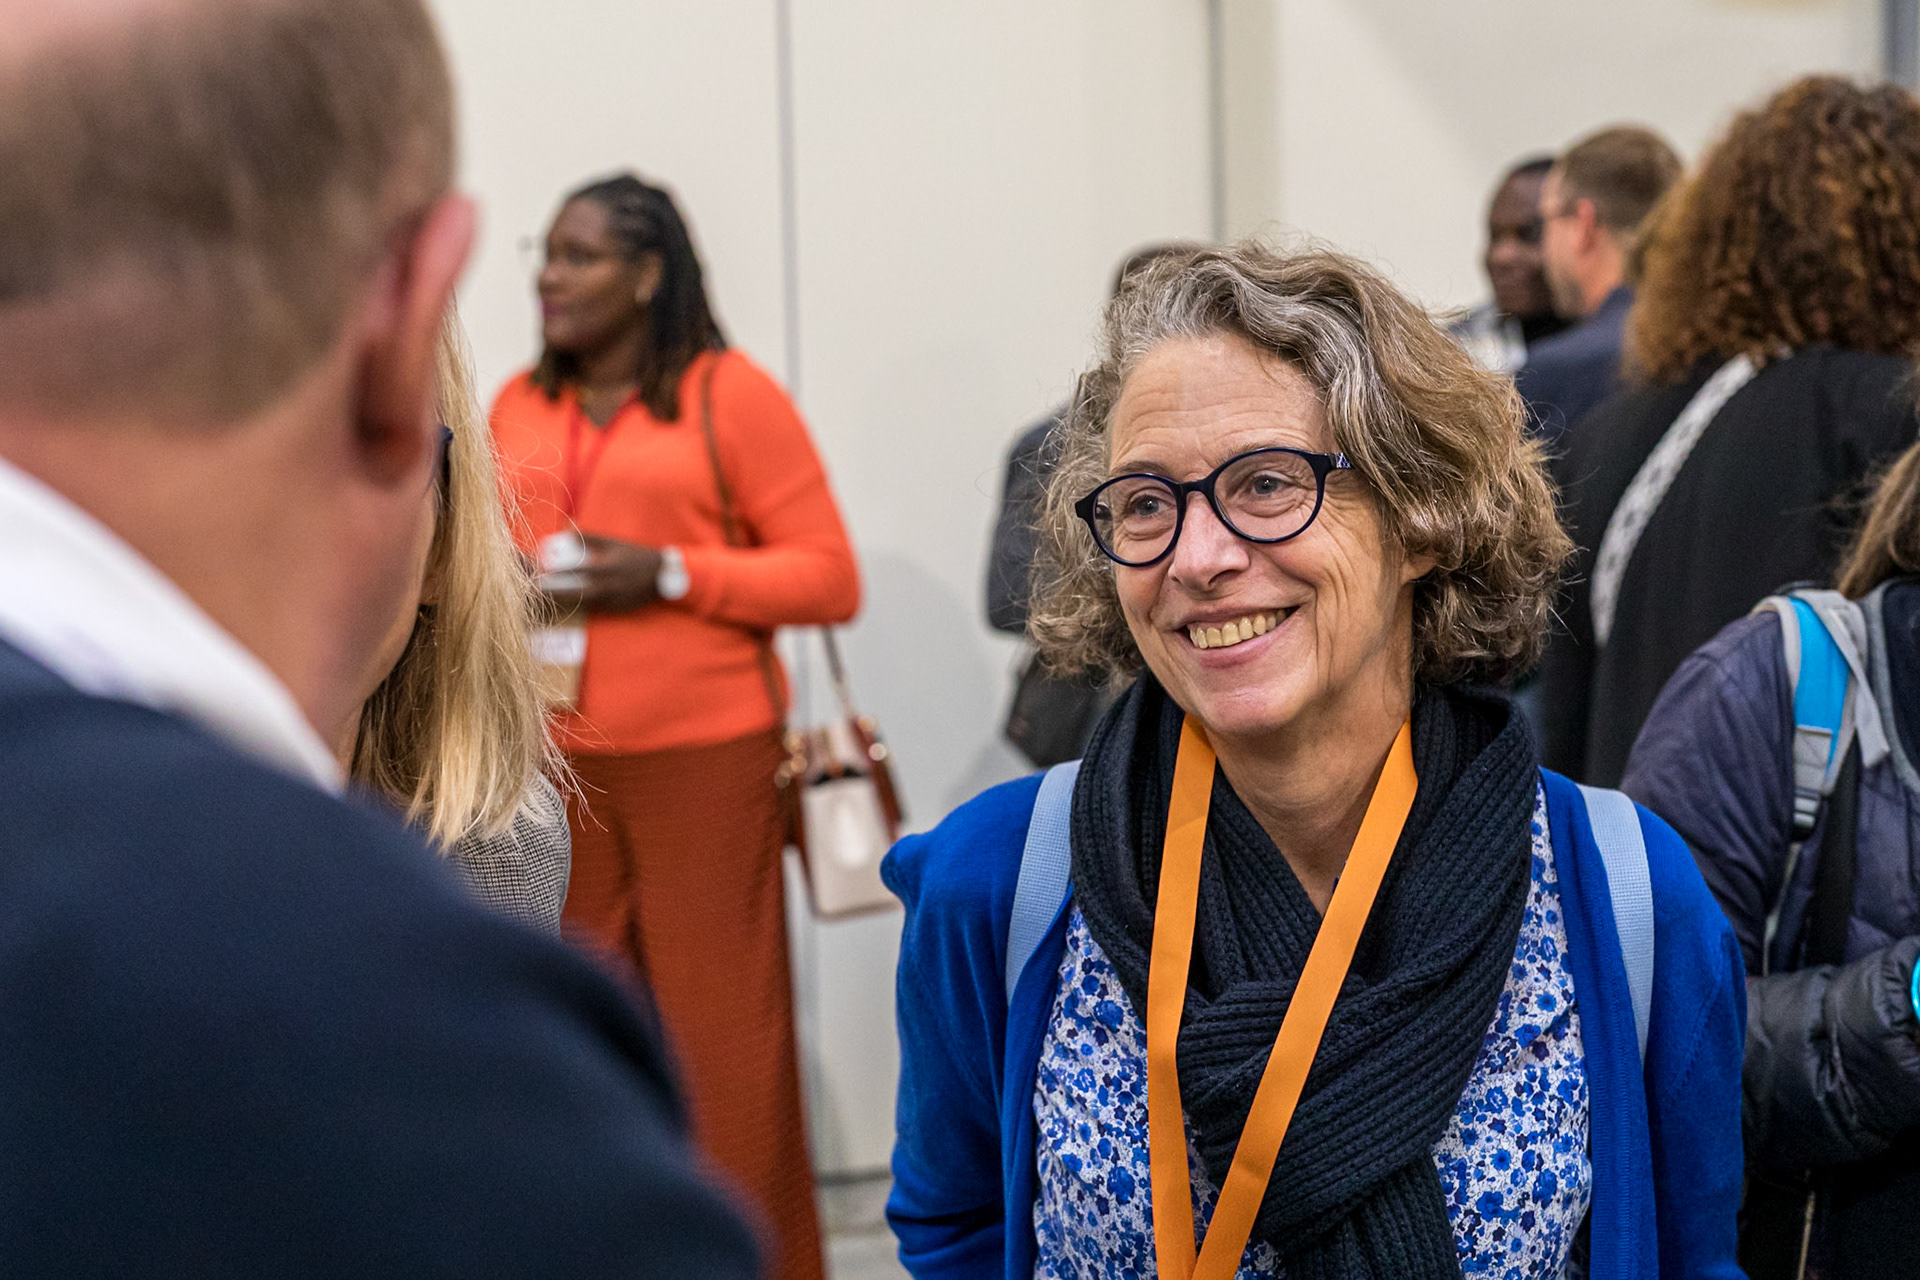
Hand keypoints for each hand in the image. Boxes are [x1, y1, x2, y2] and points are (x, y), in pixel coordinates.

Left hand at [543, 535, 662, 614]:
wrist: (661, 575)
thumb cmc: (635, 555)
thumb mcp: (614, 543)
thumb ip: (590, 538)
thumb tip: (566, 530)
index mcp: (607, 567)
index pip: (576, 570)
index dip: (557, 572)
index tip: (541, 570)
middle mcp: (608, 586)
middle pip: (575, 593)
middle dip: (555, 593)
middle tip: (537, 590)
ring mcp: (612, 600)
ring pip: (582, 604)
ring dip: (564, 602)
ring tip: (547, 599)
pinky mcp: (616, 609)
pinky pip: (594, 609)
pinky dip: (580, 607)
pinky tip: (568, 605)